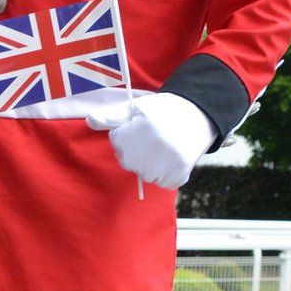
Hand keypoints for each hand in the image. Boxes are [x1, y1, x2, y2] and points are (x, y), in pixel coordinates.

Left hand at [86, 91, 214, 189]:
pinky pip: (161, 182)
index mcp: (140, 130)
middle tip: (156, 135)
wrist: (200, 114)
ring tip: (165, 146)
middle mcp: (152, 148)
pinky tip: (173, 156)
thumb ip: (112, 116)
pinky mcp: (178, 175)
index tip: (144, 125)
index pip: (118, 142)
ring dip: (150, 163)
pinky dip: (166, 174)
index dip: (129, 132)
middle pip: (128, 161)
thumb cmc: (164, 110)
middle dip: (137, 150)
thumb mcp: (136, 108)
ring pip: (143, 173)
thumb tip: (90, 121)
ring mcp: (166, 164)